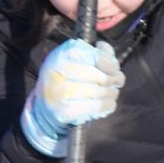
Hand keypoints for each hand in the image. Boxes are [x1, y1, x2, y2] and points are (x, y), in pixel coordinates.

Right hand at [21, 39, 125, 156]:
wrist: (46, 105)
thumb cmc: (67, 79)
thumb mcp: (78, 59)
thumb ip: (97, 52)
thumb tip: (107, 50)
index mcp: (64, 53)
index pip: (98, 58)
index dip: (112, 65)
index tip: (115, 69)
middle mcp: (59, 70)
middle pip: (102, 78)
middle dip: (114, 81)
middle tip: (117, 83)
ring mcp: (60, 92)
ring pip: (101, 93)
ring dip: (112, 94)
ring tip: (111, 93)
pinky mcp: (64, 111)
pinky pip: (97, 107)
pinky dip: (107, 106)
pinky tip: (106, 103)